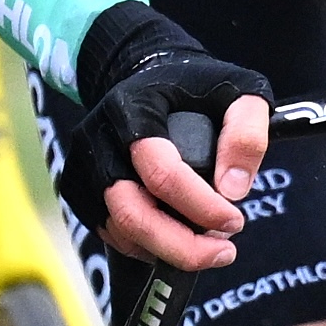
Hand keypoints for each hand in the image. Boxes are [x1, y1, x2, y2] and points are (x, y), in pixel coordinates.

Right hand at [60, 2, 274, 271]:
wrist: (147, 74)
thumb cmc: (197, 86)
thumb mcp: (239, 90)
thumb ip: (246, 133)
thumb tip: (233, 190)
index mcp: (134, 107)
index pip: (162, 172)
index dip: (201, 206)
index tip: (236, 220)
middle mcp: (99, 137)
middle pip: (131, 210)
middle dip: (181, 245)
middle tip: (223, 252)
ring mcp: (83, 164)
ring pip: (118, 228)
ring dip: (166, 249)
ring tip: (206, 247)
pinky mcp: (79, 187)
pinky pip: (109, 232)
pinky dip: (145, 245)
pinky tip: (177, 240)